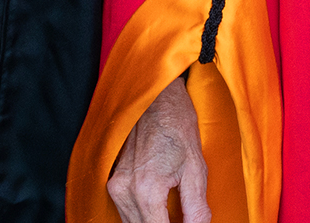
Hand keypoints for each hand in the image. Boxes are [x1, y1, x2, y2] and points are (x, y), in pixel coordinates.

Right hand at [108, 74, 207, 222]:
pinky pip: (126, 213)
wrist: (157, 99)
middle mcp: (125, 190)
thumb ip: (196, 208)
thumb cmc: (178, 126)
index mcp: (147, 189)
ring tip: (172, 217)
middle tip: (183, 221)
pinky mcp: (112, 181)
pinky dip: (142, 218)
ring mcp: (115, 186)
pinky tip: (160, 213)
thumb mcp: (195, 170)